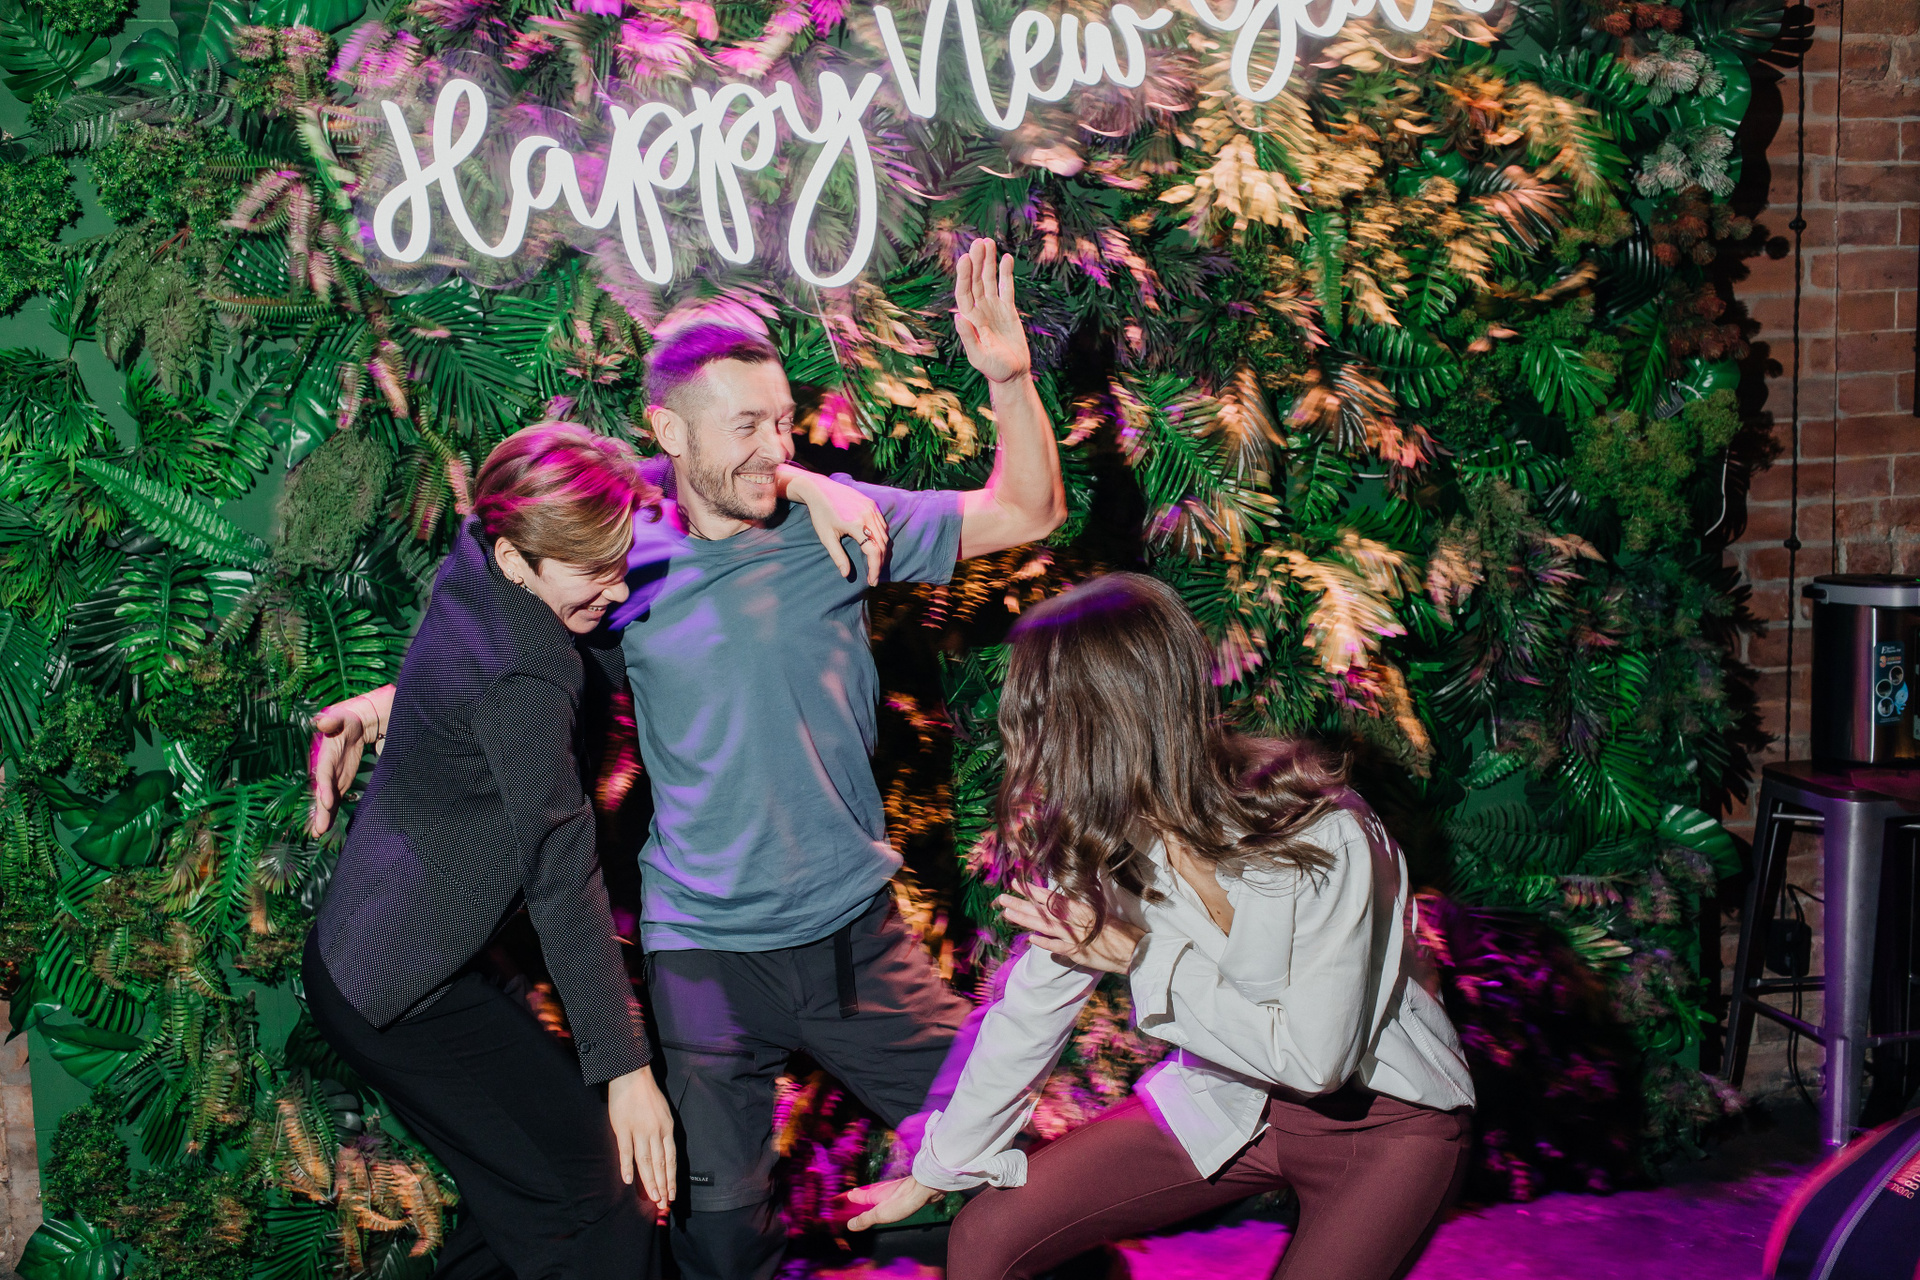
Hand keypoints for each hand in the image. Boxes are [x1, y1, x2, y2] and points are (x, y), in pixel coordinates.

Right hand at [306, 686, 392, 835]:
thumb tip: (323, 721)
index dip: (323, 787)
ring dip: (322, 816)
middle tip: (318, 829)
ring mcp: (331, 778)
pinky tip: (324, 828)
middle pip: (322, 792)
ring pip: (325, 800)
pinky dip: (329, 813)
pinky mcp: (338, 783)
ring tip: (318, 833)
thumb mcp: (341, 717)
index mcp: (325, 755)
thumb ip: (333, 720)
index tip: (326, 802)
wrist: (354, 725)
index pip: (323, 774)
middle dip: (320, 810)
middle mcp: (325, 770)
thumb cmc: (347, 719)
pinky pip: (333, 800)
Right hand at [608, 1066, 676, 1208]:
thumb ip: (663, 1133)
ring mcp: (639, 1130)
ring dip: (650, 1181)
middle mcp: (656, 1131)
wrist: (632, 1075)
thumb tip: (664, 1154)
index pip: (671, 1159)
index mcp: (667, 1128)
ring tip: (652, 1198)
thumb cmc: (648, 1095)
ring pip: (646, 1161)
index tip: (672, 1194)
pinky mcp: (623, 1128)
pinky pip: (626, 1151)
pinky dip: (627, 1166)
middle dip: (663, 1185)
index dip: (671, 1178)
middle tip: (664, 1204)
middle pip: (660, 1163)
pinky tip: (629, 1181)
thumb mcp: (663, 1113)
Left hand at [785, 468, 890, 585]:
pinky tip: (875, 546)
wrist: (819, 489)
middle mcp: (868, 515)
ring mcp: (872, 508)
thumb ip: (838, 556)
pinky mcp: (872, 504)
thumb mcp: (826, 537)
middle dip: (879, 563)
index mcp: (856, 524)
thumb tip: (846, 574)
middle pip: (882, 545)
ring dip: (882, 551)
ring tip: (875, 564)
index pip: (873, 551)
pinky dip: (882, 537)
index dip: (875, 569)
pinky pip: (883, 524)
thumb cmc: (820, 514)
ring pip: (885, 535)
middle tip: (873, 577)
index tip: (871, 582)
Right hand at [841, 1176, 940, 1231]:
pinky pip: (892, 1196)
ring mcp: (895, 1190)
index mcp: (874, 1195)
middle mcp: (883, 1190)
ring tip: (871, 1198)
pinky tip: (891, 1201)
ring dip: (874, 1196)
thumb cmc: (902, 1201)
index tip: (847, 1195)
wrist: (925, 1188)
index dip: (852, 1196)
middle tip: (855, 1195)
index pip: (859, 1195)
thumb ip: (865, 1219)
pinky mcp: (905, 1192)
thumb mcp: (880, 1214)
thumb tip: (849, 1225)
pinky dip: (886, 1198)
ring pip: (880, 1193)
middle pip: (869, 1193)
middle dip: (862, 1195)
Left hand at [954, 238, 1031, 385]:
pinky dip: (1006, 273)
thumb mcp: (979, 356)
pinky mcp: (1007, 309)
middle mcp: (979, 310)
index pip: (964, 292)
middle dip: (976, 261)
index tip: (965, 257)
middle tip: (979, 241)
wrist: (1012, 374)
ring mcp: (993, 308)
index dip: (964, 275)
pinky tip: (1006, 258)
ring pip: (989, 279)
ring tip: (988, 242)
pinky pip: (1006, 287)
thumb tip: (958, 316)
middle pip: (975, 280)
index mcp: (970, 318)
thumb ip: (969, 337)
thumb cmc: (994, 369)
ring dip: (988, 262)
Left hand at [997, 881, 1143, 974]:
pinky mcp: (1079, 952)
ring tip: (1008, 913)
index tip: (1017, 884)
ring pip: (1047, 926)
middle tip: (1002, 898)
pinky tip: (1030, 939)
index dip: (1034, 891)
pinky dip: (1045, 943)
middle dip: (1022, 904)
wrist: (1137, 951)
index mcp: (1083, 908)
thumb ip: (1080, 909)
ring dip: (1026, 920)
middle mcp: (1078, 920)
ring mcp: (1077, 936)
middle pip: (1045, 911)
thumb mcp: (1101, 913)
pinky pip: (1058, 948)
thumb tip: (1062, 902)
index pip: (1054, 898)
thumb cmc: (1120, 931)